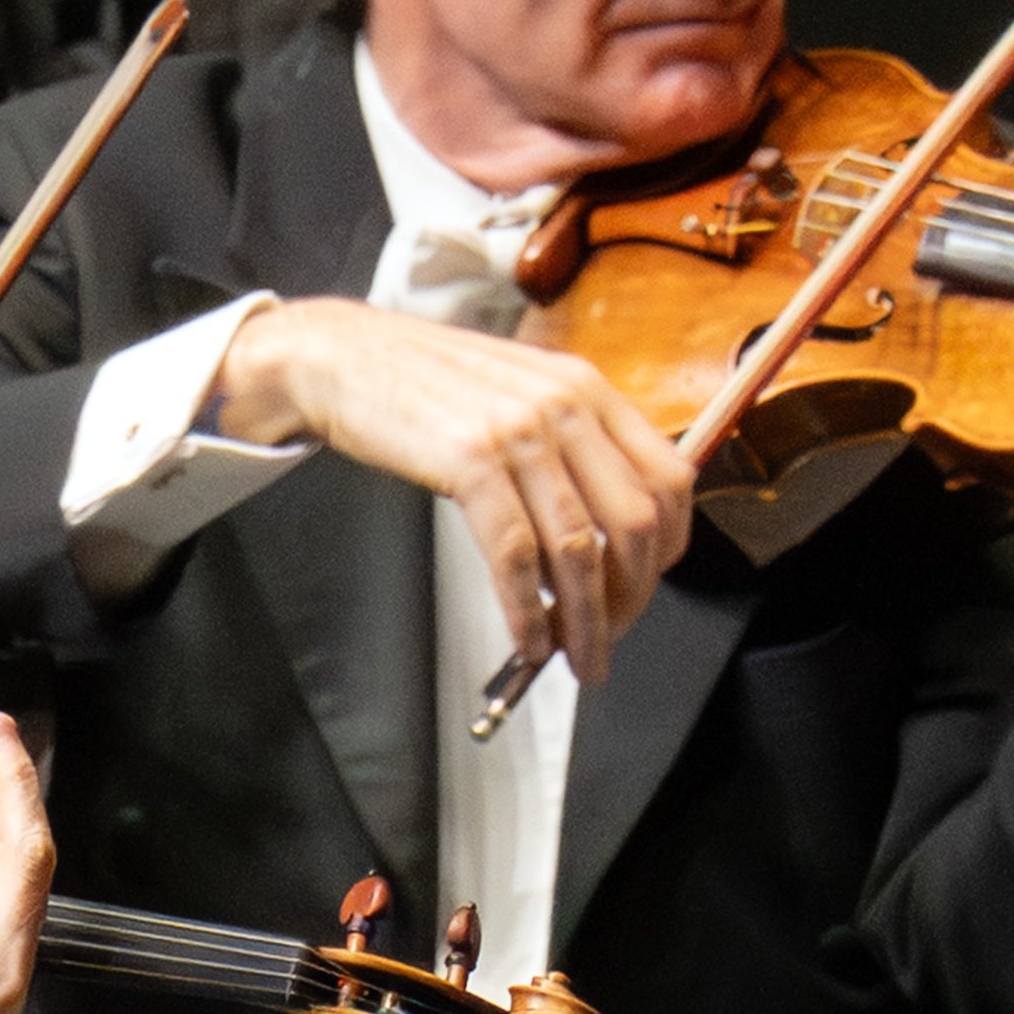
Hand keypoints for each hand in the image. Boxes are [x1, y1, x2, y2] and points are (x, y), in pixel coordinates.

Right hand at [215, 293, 691, 688]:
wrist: (343, 355)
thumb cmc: (423, 383)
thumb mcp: (518, 395)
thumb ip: (566, 447)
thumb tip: (595, 535)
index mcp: (587, 388)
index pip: (669, 479)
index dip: (668, 550)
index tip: (644, 588)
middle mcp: (565, 405)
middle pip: (635, 524)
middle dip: (631, 600)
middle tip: (609, 639)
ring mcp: (519, 431)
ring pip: (580, 551)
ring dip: (584, 622)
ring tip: (575, 658)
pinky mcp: (471, 460)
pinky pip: (516, 557)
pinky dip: (527, 613)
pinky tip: (527, 638)